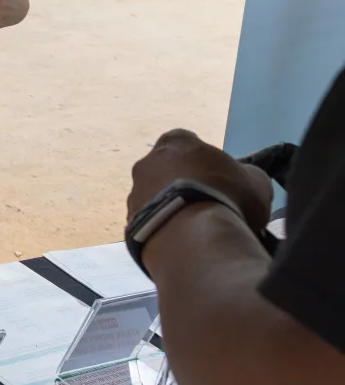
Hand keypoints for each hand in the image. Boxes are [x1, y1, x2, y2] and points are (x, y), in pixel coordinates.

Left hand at [127, 128, 272, 234]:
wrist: (194, 236)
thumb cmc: (228, 197)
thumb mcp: (256, 181)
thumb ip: (245, 175)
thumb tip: (242, 178)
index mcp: (175, 141)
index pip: (186, 142)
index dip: (202, 160)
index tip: (216, 178)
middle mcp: (146, 161)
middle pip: (166, 170)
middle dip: (182, 184)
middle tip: (206, 205)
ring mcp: (134, 192)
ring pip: (155, 198)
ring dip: (171, 209)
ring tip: (195, 229)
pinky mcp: (129, 222)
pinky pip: (150, 223)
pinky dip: (164, 230)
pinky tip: (183, 243)